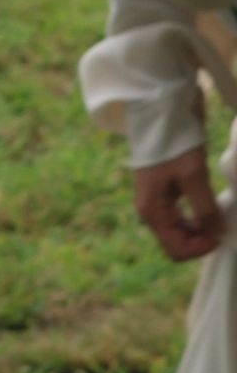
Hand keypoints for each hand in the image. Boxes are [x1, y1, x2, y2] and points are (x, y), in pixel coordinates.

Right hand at [134, 147, 222, 261]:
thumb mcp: (193, 175)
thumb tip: (217, 233)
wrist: (160, 122)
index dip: (201, 247)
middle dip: (201, 241)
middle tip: (221, 223)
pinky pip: (179, 222)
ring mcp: (155, 207)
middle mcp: (150, 213)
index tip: (220, 231)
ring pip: (179, 235)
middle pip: (177, 245)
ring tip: (217, 216)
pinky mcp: (163, 199)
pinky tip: (208, 210)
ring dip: (200, 232)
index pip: (176, 250)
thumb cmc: (174, 146)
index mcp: (152, 211)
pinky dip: (196, 223)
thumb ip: (205, 207)